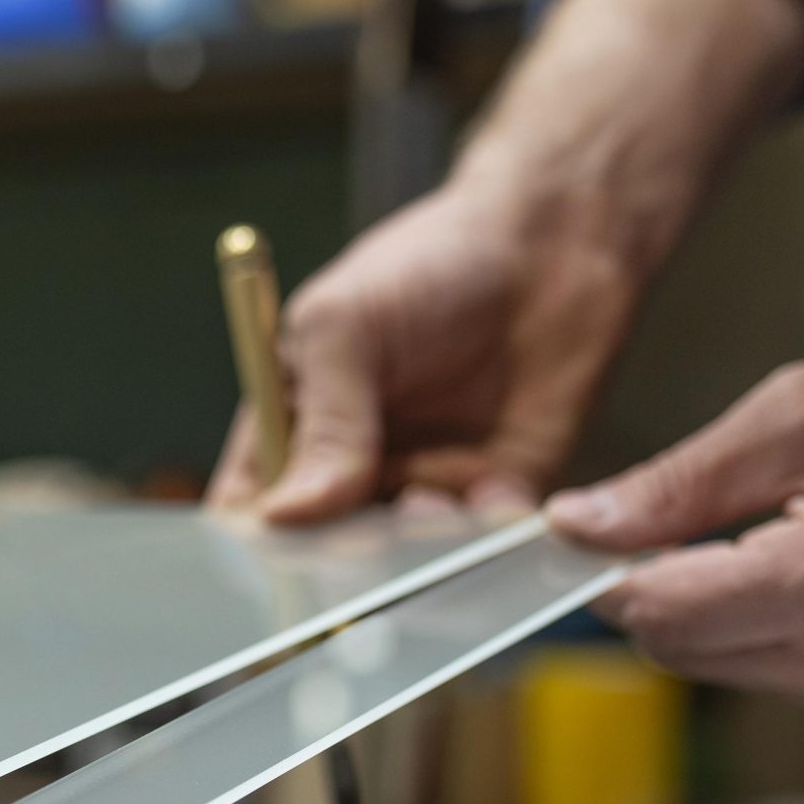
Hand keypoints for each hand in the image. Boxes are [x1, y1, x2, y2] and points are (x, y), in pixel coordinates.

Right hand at [206, 168, 645, 523]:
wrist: (551, 241)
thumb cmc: (431, 260)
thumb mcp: (346, 325)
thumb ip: (324, 418)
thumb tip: (291, 511)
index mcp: (295, 425)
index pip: (252, 508)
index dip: (254, 546)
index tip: (274, 562)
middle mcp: (354, 468)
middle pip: (325, 552)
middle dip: (339, 563)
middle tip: (360, 547)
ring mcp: (424, 484)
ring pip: (405, 560)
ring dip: (415, 554)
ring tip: (432, 505)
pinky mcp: (497, 492)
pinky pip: (483, 547)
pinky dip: (485, 542)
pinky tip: (493, 501)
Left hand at [546, 335, 803, 745]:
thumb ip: (682, 479)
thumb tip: (583, 523)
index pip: (670, 612)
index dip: (612, 574)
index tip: (585, 542)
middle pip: (686, 649)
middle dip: (669, 588)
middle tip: (696, 523)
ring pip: (724, 671)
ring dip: (724, 611)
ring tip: (792, 539)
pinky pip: (777, 682)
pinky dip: (773, 634)